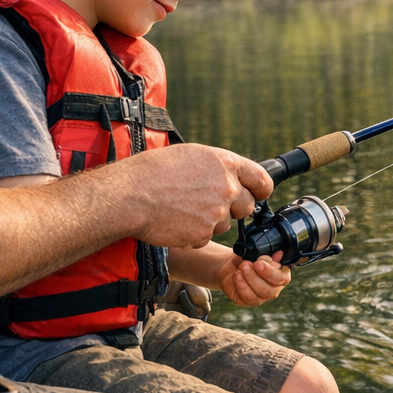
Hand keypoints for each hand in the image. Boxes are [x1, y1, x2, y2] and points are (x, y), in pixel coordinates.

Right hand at [120, 144, 272, 248]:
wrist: (131, 194)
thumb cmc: (154, 171)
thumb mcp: (190, 155)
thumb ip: (216, 167)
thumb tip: (227, 176)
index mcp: (224, 163)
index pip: (261, 178)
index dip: (261, 189)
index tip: (260, 193)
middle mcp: (226, 187)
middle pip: (247, 206)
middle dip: (233, 208)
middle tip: (209, 205)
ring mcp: (216, 212)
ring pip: (224, 223)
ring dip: (210, 221)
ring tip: (183, 210)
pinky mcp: (204, 234)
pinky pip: (206, 238)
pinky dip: (193, 234)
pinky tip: (176, 221)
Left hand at [218, 251, 290, 305]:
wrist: (233, 265)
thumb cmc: (249, 258)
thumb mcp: (256, 252)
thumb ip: (267, 254)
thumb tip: (279, 254)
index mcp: (281, 274)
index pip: (282, 278)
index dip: (270, 272)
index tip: (258, 263)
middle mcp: (274, 288)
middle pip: (270, 290)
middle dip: (256, 276)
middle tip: (245, 265)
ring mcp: (262, 297)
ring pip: (259, 294)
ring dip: (248, 279)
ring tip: (240, 268)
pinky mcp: (249, 301)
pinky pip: (247, 297)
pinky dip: (241, 285)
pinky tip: (237, 276)